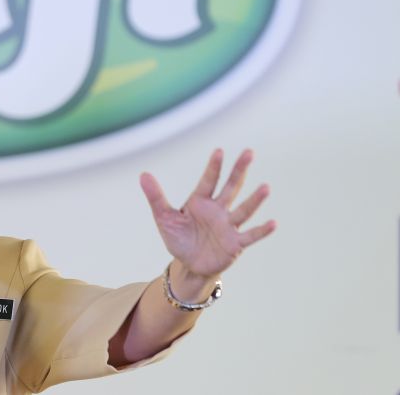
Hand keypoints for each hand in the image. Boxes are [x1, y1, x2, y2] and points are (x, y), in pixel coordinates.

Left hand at [140, 149, 275, 279]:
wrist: (189, 264)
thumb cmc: (179, 237)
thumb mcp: (164, 217)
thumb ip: (155, 196)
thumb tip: (143, 174)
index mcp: (200, 201)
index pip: (208, 181)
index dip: (213, 167)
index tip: (219, 150)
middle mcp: (217, 210)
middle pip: (230, 187)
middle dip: (239, 171)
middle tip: (249, 152)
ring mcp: (228, 226)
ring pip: (243, 210)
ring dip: (254, 200)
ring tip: (266, 187)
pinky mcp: (235, 244)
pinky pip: (250, 236)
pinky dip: (261, 231)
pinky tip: (273, 223)